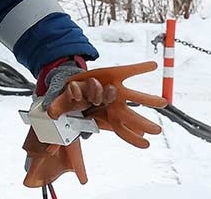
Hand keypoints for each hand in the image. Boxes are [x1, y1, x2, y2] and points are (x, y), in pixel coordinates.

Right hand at [48, 63, 165, 147]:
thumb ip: (58, 119)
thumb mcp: (65, 110)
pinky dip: (141, 68)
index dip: (132, 138)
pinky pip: (130, 71)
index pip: (121, 130)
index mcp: (106, 116)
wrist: (77, 82)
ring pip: (136, 95)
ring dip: (150, 100)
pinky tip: (152, 65)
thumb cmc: (74, 102)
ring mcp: (117, 90)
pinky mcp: (116, 74)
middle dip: (144, 123)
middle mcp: (115, 104)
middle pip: (132, 116)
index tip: (146, 145)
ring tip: (164, 103)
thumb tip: (46, 135)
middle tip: (158, 131)